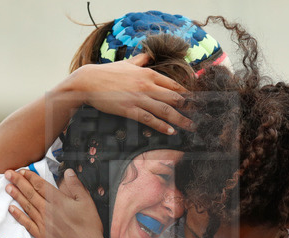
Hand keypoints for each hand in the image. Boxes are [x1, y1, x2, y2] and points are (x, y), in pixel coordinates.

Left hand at [7, 168, 104, 237]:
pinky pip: (26, 223)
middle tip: (8, 174)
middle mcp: (48, 211)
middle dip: (18, 182)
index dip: (30, 177)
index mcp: (58, 201)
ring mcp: (43, 223)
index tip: (22, 171)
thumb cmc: (88, 227)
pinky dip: (18, 215)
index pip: (40, 185)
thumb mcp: (87, 202)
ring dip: (16, 195)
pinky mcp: (41, 235)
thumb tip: (68, 172)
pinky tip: (11, 209)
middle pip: (30, 193)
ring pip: (26, 206)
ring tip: (7, 187)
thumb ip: (76, 186)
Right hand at [64, 54, 192, 134]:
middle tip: (200, 116)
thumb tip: (149, 54)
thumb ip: (141, 60)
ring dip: (180, 119)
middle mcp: (147, 85)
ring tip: (190, 127)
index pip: (173, 84)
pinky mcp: (130, 109)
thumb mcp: (127, 63)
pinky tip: (170, 131)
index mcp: (148, 73)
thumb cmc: (107, 73)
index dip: (187, 93)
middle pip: (174, 98)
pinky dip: (162, 126)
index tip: (196, 101)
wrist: (88, 81)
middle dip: (189, 108)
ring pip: (165, 110)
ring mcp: (139, 98)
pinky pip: (150, 119)